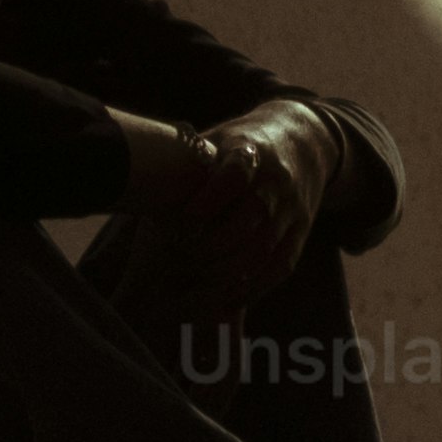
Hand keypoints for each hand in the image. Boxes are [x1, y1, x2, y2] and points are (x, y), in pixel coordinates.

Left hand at [117, 100, 335, 305]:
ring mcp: (293, 208)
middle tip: (179, 262)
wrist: (303, 140)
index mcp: (251, 149)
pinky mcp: (302, 231)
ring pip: (263, 249)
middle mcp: (276, 180)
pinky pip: (279, 266)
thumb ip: (188, 164)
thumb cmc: (241, 143)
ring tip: (194, 287)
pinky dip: (252, 288)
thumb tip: (138, 184)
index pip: (234, 174)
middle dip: (211, 247)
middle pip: (248, 220)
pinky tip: (225, 302)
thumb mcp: (217, 140)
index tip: (182, 221)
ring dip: (227, 274)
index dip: (208, 201)